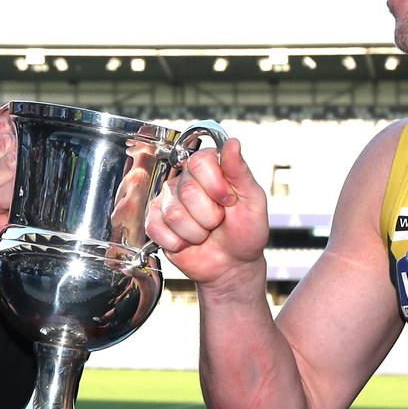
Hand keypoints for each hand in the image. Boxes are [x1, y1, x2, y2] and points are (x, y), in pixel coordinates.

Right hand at [145, 139, 268, 288]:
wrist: (232, 265)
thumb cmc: (246, 232)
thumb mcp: (252, 200)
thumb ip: (240, 171)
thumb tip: (232, 143)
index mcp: (210, 168)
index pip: (200, 161)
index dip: (216, 186)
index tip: (229, 201)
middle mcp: (186, 180)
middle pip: (187, 189)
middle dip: (209, 215)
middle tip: (218, 221)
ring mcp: (168, 201)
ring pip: (174, 213)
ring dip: (196, 232)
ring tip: (205, 232)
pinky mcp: (155, 222)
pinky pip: (158, 228)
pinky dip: (178, 242)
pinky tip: (188, 241)